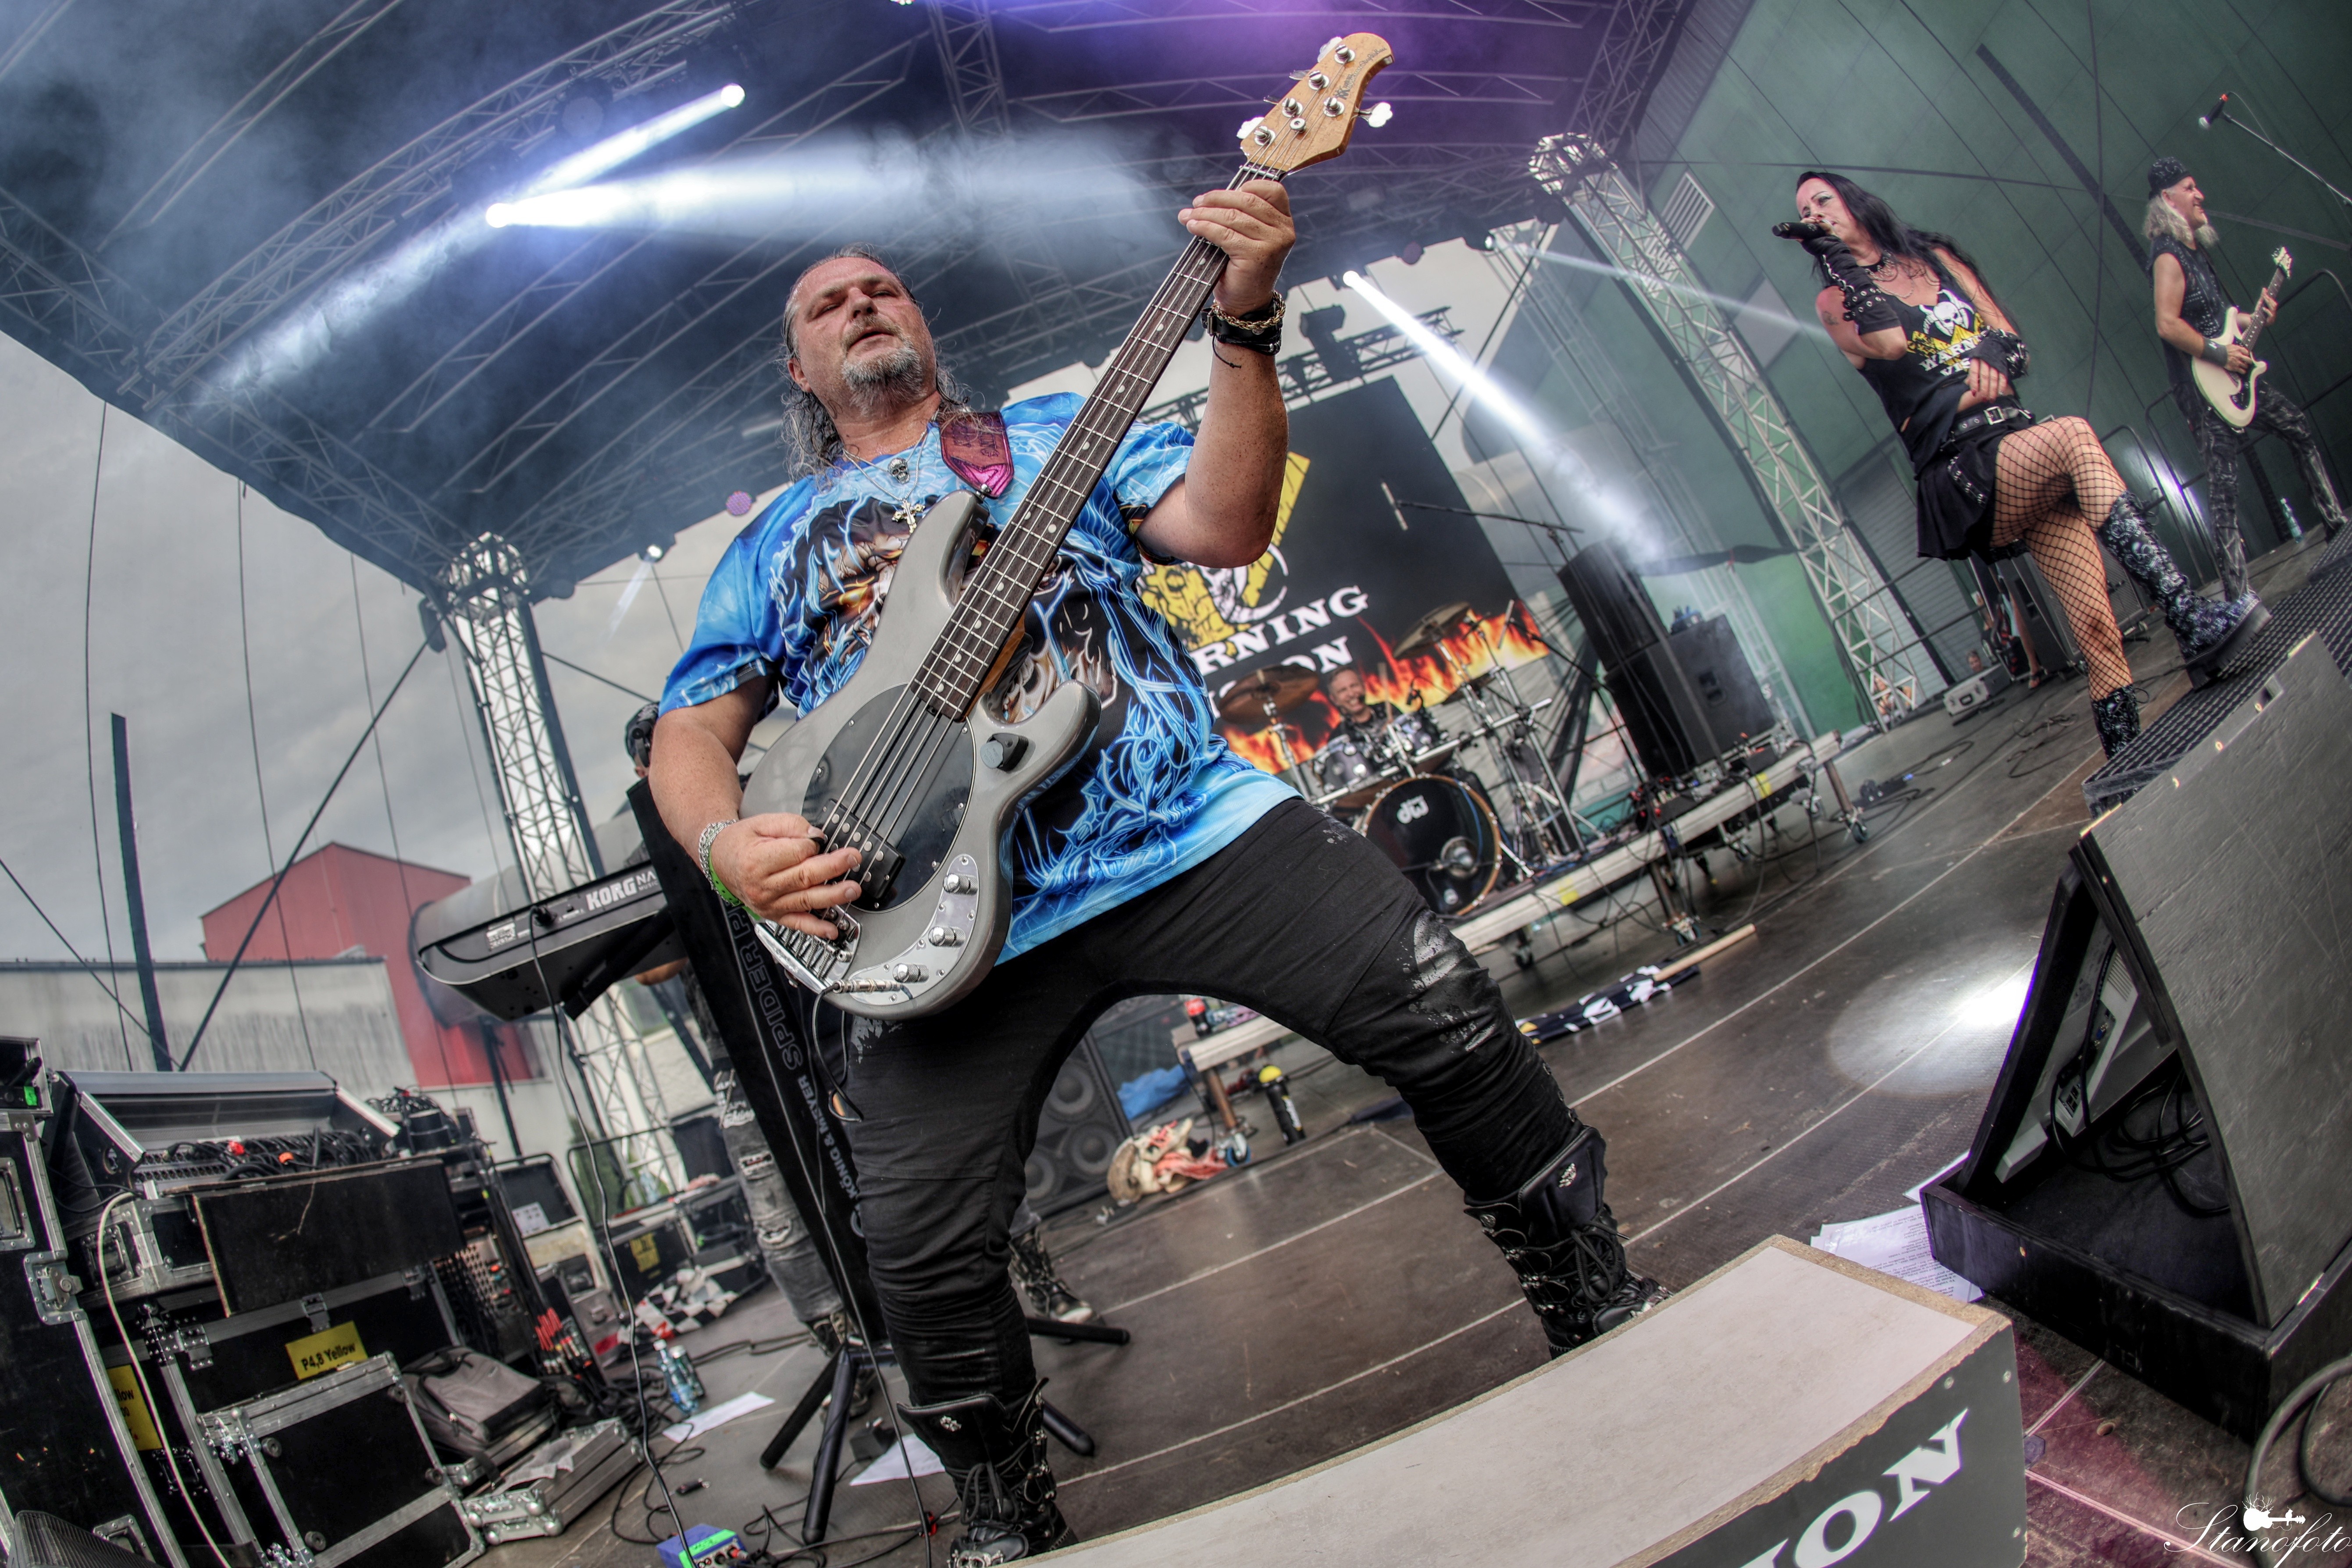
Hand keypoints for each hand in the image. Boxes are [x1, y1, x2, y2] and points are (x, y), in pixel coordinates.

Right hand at [710, 814, 862, 935]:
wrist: (721, 861)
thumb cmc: (741, 842)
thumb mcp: (762, 823)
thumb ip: (791, 826)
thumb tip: (816, 836)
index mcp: (757, 860)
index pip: (796, 853)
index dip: (813, 845)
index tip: (822, 839)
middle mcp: (762, 885)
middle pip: (804, 877)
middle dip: (833, 868)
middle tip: (853, 859)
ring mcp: (768, 903)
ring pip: (805, 900)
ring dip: (832, 896)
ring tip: (851, 890)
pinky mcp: (774, 915)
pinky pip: (797, 923)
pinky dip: (815, 929)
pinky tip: (832, 930)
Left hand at [1183, 179, 1293, 314]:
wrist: (1246, 303)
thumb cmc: (1243, 269)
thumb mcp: (1248, 237)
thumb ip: (1241, 215)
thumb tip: (1210, 198)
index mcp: (1284, 222)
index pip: (1272, 190)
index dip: (1246, 185)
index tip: (1221, 194)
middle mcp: (1283, 231)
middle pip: (1247, 200)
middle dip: (1216, 199)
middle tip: (1196, 203)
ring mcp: (1273, 243)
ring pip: (1233, 217)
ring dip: (1205, 214)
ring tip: (1188, 216)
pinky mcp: (1257, 255)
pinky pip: (1225, 234)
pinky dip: (1205, 227)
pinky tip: (1193, 227)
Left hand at [1963, 358, 2012, 402]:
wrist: (1996, 342)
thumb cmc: (1983, 354)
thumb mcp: (1975, 360)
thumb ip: (1972, 372)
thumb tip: (1966, 384)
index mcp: (1977, 359)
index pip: (1974, 373)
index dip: (1974, 384)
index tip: (1974, 393)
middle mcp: (1986, 361)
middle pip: (1985, 377)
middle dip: (1984, 389)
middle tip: (1984, 399)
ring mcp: (1995, 363)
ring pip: (1994, 378)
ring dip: (1993, 390)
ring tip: (1991, 398)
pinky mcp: (2003, 365)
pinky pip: (2003, 376)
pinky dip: (2002, 385)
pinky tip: (2000, 392)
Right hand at [2226, 341, 2254, 374]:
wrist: (2218, 355)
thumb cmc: (2224, 350)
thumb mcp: (2233, 346)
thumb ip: (2239, 348)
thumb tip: (2242, 350)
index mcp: (2240, 350)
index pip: (2248, 353)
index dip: (2247, 355)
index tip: (2247, 356)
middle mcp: (2240, 356)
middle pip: (2249, 360)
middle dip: (2249, 361)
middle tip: (2248, 362)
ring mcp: (2238, 362)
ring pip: (2246, 366)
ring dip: (2246, 366)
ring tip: (2244, 366)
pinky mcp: (2234, 368)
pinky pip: (2242, 371)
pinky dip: (2243, 371)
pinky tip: (2243, 371)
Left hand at [2256, 288, 2278, 327]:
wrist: (2252, 320)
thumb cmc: (2257, 312)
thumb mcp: (2260, 303)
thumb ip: (2263, 296)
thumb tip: (2264, 288)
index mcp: (2272, 310)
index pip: (2274, 303)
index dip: (2270, 299)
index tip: (2266, 295)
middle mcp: (2274, 314)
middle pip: (2274, 305)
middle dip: (2269, 300)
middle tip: (2265, 297)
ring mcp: (2273, 318)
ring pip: (2273, 309)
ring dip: (2268, 304)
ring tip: (2264, 300)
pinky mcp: (2270, 322)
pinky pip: (2271, 315)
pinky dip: (2267, 311)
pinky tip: (2263, 308)